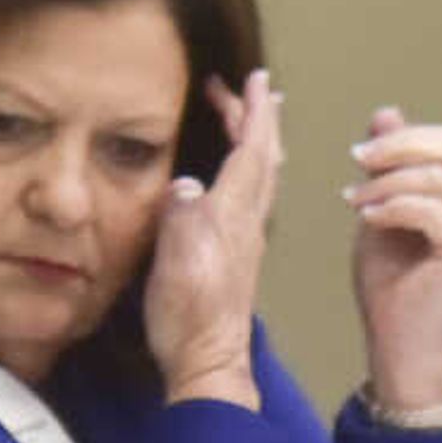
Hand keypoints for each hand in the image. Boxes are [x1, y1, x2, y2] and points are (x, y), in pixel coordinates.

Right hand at [140, 69, 278, 410]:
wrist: (208, 364)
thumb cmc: (190, 315)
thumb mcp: (177, 259)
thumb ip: (183, 215)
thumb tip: (185, 182)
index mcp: (234, 214)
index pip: (253, 151)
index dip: (255, 112)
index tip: (258, 78)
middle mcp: (247, 222)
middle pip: (264, 158)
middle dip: (258, 118)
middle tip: (248, 88)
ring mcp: (245, 240)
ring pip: (262, 177)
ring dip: (258, 141)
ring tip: (250, 120)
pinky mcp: (237, 257)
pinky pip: (251, 197)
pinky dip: (248, 171)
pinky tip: (235, 177)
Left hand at [345, 108, 441, 412]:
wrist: (394, 336)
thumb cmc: (390, 278)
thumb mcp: (383, 207)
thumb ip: (389, 164)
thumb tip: (386, 111)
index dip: (402, 138)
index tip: (359, 153)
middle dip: (394, 148)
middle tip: (356, 159)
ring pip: (432, 177)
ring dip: (383, 184)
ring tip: (354, 201)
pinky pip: (427, 209)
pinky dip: (391, 207)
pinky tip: (365, 219)